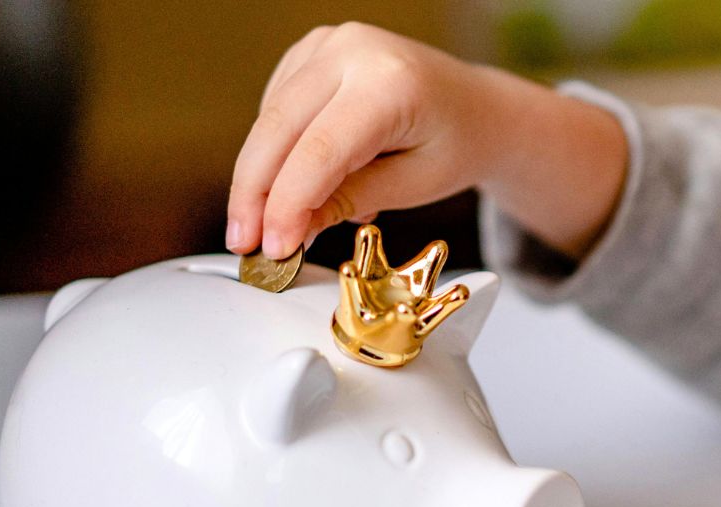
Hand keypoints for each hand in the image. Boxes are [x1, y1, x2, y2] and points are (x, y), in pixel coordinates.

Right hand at [226, 23, 626, 261]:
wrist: (475, 108)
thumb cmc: (455, 144)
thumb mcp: (413, 185)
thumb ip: (349, 201)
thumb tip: (290, 229)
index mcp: (391, 83)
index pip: (319, 150)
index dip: (287, 203)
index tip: (272, 247)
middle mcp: (354, 51)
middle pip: (279, 128)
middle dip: (255, 193)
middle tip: (245, 244)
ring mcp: (329, 43)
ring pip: (269, 117)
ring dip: (260, 177)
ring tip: (271, 226)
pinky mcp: (313, 51)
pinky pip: (276, 106)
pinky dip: (276, 151)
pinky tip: (296, 183)